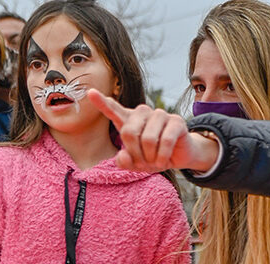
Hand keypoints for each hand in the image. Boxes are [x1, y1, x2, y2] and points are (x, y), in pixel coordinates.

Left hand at [87, 88, 219, 171]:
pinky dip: (163, 156)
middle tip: (143, 163)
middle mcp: (143, 114)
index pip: (113, 110)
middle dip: (135, 153)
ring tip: (155, 161)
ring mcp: (160, 115)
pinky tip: (164, 161)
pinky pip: (165, 140)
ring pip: (147, 138)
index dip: (102, 102)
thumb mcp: (136, 164)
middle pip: (128, 132)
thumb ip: (124, 162)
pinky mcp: (176, 121)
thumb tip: (122, 156)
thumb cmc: (153, 157)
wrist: (179, 158)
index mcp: (129, 121)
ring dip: (151, 157)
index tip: (90, 92)